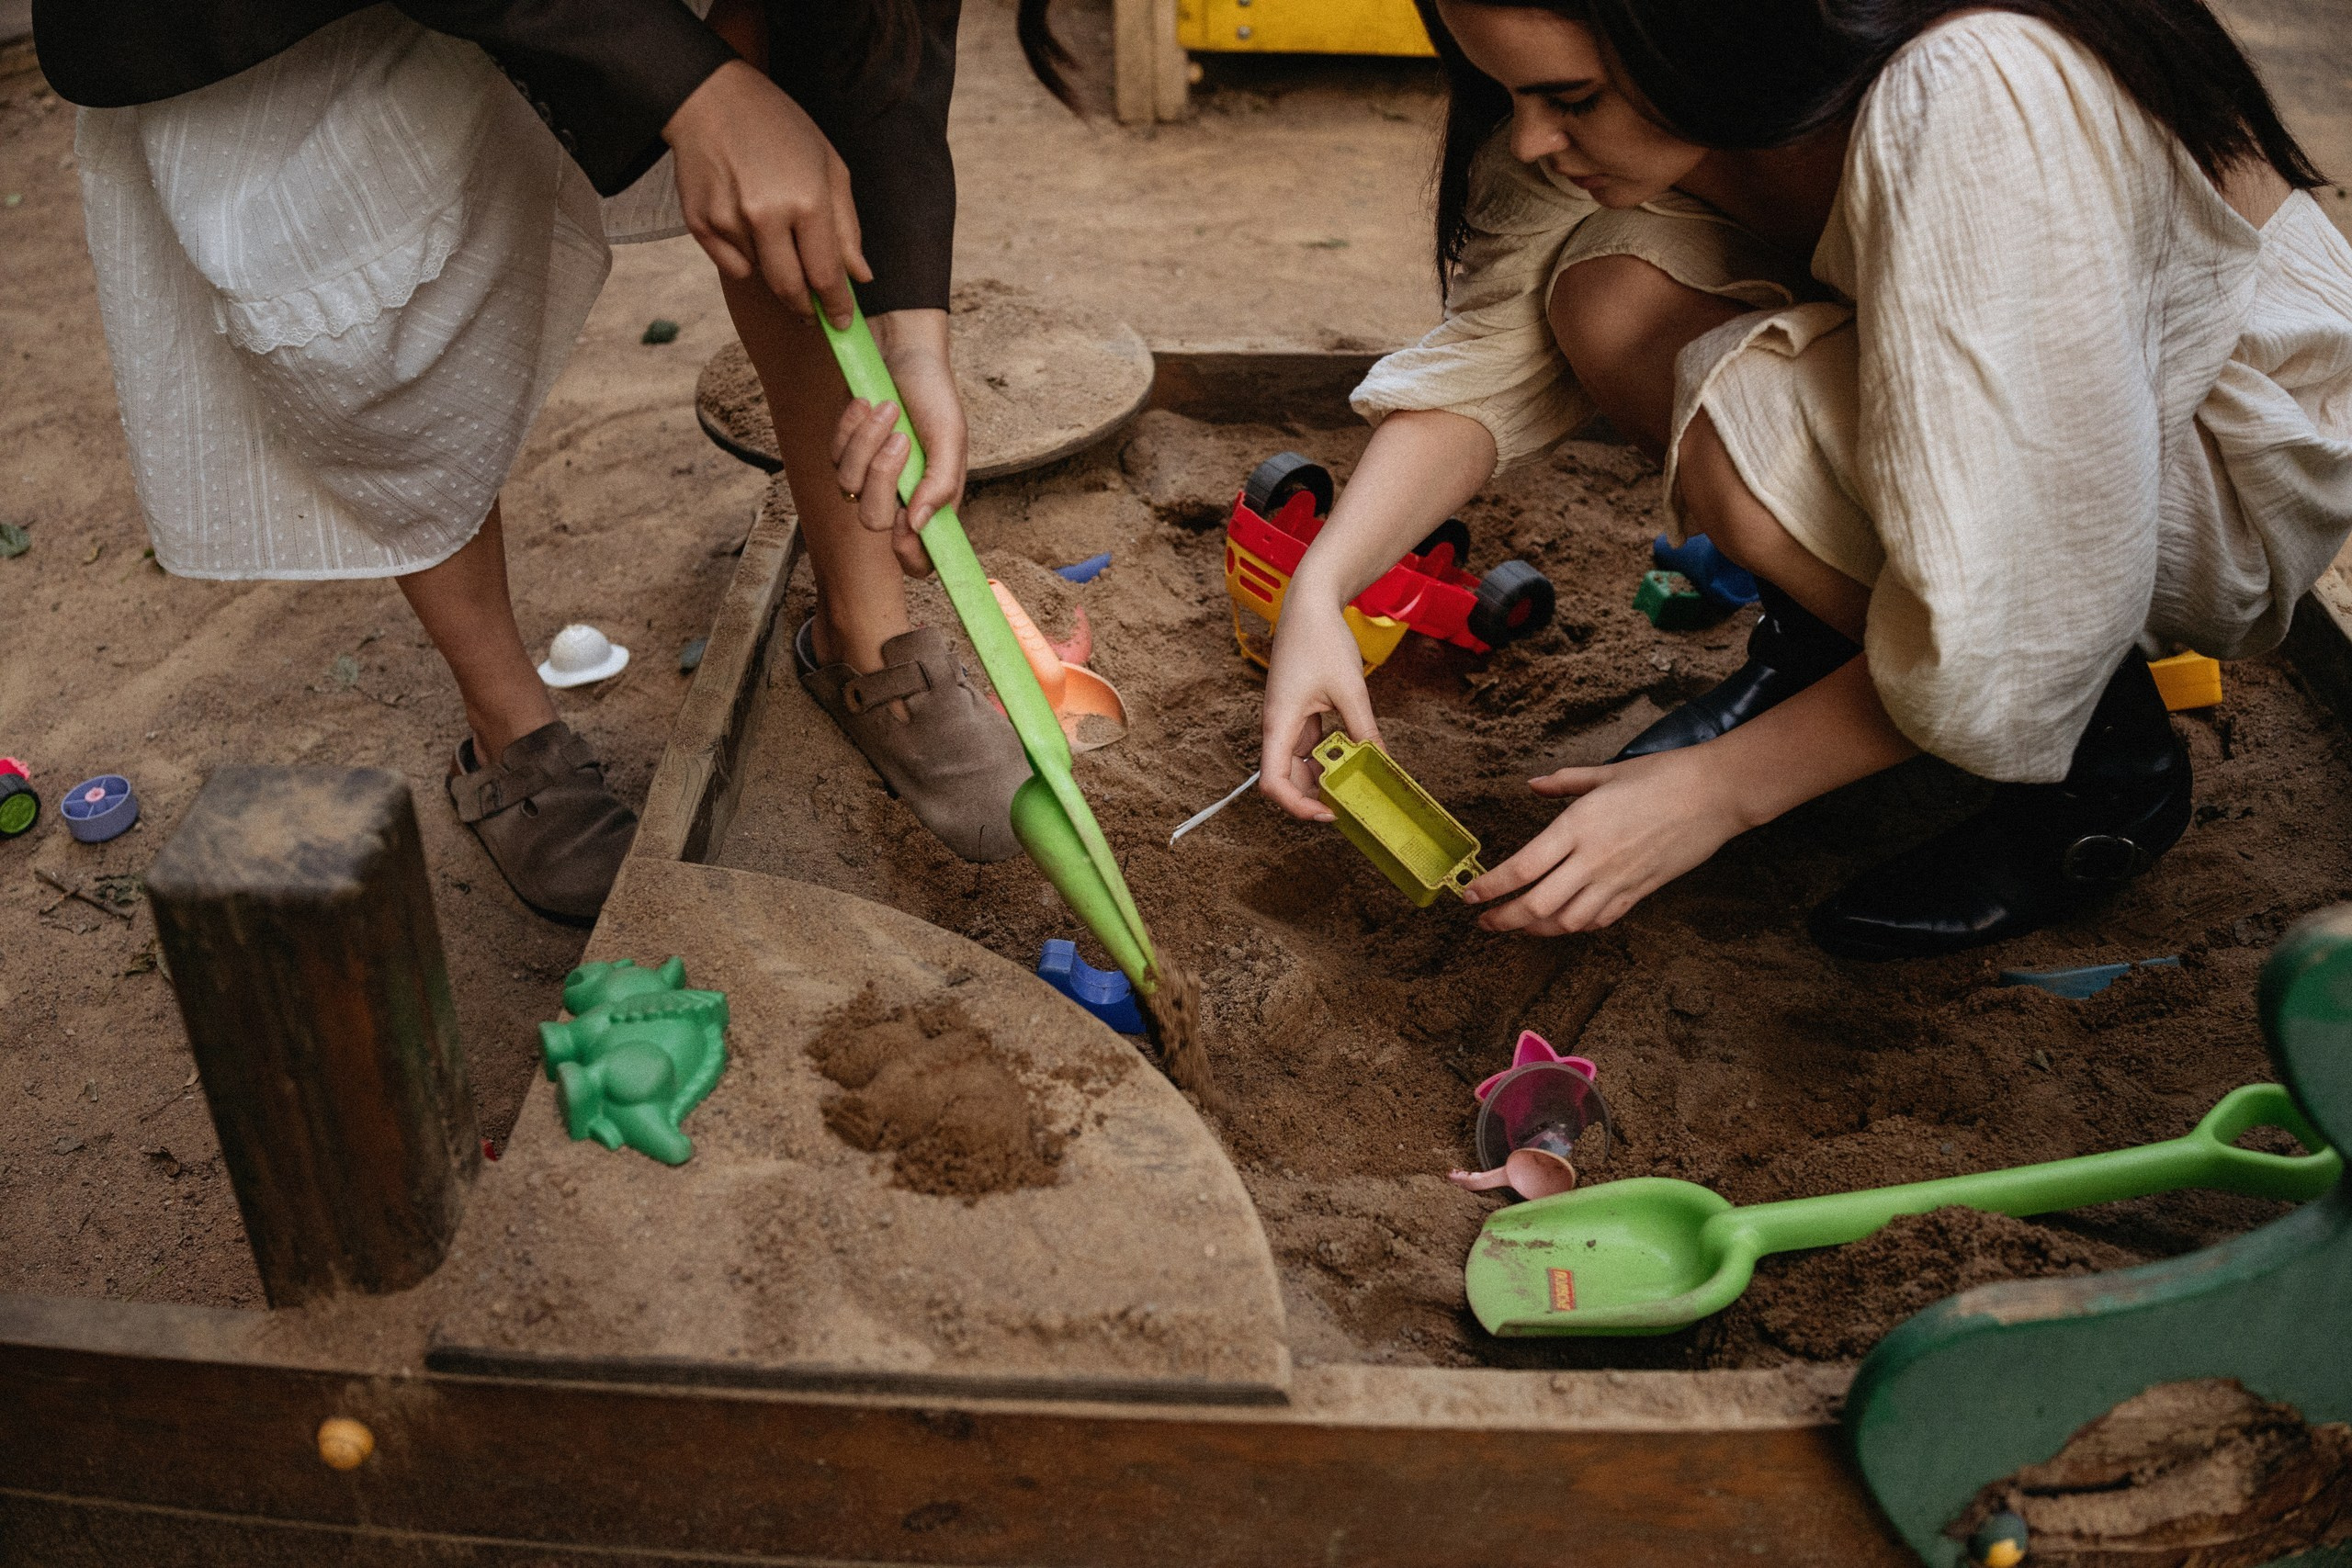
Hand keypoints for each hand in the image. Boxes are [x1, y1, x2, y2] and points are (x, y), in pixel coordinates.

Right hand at [664, 61, 870, 326]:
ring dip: (775, 268)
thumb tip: (860, 277)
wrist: (710, 99)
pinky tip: (745, 223)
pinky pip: (732, 266)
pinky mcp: (700, 225)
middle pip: (791, 290)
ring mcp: (729, 222)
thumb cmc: (779, 128)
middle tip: (814, 311)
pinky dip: (745, 257)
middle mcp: (765, 216)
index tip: (843, 324)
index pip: (826, 276)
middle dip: (807, 307)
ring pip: (761, 276)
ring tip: (773, 226)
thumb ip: (847, 227)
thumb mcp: (829, 166)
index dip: (838, 306)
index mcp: (806, 201)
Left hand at [831, 310, 964, 576]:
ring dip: (867, 443)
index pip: (920, 558)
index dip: (910, 555)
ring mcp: (868, 475)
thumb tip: (920, 526)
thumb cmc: (933, 394)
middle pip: (874, 520)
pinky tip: (867, 403)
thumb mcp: (950, 436)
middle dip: (882, 478)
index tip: (904, 529)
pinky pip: (835, 455)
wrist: (901, 350)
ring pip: (849, 486)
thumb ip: (941, 484)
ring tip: (888, 410)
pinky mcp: (844, 452)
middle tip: (901, 440)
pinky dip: (851, 427)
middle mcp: (900, 496)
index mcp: (933, 501)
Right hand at [1257, 593, 1379, 820]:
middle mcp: (1278, 727)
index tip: (1327, 813)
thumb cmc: (1320, 640)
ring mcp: (1288, 722)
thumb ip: (1364, 730)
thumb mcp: (1351, 689)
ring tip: (1357, 784)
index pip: (1272, 782)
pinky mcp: (1300, 715)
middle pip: (1285, 780)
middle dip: (1313, 798)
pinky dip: (1329, 758)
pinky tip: (1353, 759)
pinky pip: (1310, 748)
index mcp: (1279, 723)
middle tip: (1351, 806)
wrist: (1309, 605)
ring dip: (1323, 779)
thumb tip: (1381, 763)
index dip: (1295, 806)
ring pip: (1299, 766)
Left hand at [1464, 748, 1745, 935]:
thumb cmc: (1662, 776)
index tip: (1469, 897)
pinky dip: (1576, 926)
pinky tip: (1564, 922)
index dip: (1490, 887)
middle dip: (1504, 919)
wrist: (1715, 794)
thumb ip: (1564, 783)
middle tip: (1485, 923)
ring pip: (1566, 921)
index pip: (1522, 867)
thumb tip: (1532, 785)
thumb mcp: (1606, 772)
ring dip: (1536, 929)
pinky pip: (1600, 920)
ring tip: (1518, 926)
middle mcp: (1593, 859)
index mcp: (1578, 826)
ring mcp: (1617, 880)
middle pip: (1536, 905)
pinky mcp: (1640, 892)